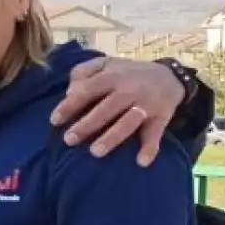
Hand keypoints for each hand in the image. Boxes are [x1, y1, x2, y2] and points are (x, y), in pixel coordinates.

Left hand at [50, 57, 184, 165]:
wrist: (170, 76)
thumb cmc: (128, 74)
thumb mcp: (106, 63)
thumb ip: (83, 72)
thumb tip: (69, 92)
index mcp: (112, 75)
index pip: (87, 90)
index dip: (70, 105)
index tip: (54, 121)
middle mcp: (128, 89)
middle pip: (105, 109)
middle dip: (86, 125)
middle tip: (68, 140)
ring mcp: (145, 104)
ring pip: (127, 122)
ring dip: (112, 137)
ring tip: (95, 152)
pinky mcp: (161, 117)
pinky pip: (155, 134)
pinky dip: (150, 147)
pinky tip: (141, 161)